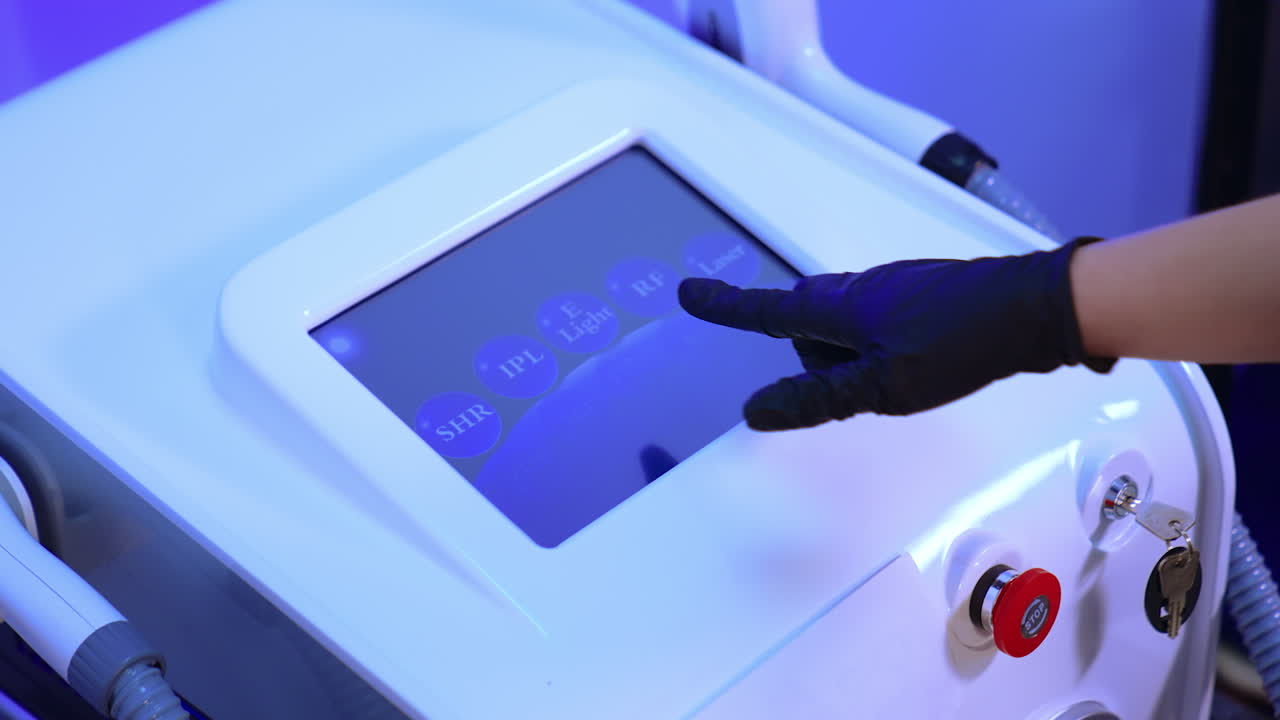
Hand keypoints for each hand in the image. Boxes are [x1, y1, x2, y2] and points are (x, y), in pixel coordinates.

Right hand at [677, 239, 1112, 430]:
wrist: (1035, 309)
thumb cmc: (957, 345)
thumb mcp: (881, 386)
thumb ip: (817, 400)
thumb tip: (756, 411)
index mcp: (838, 307)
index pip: (765, 310)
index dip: (725, 306)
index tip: (688, 293)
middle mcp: (856, 290)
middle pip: (805, 326)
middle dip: (815, 358)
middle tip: (863, 387)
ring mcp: (889, 289)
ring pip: (843, 328)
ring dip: (853, 358)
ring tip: (903, 380)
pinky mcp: (916, 296)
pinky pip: (874, 325)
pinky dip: (880, 350)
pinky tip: (922, 364)